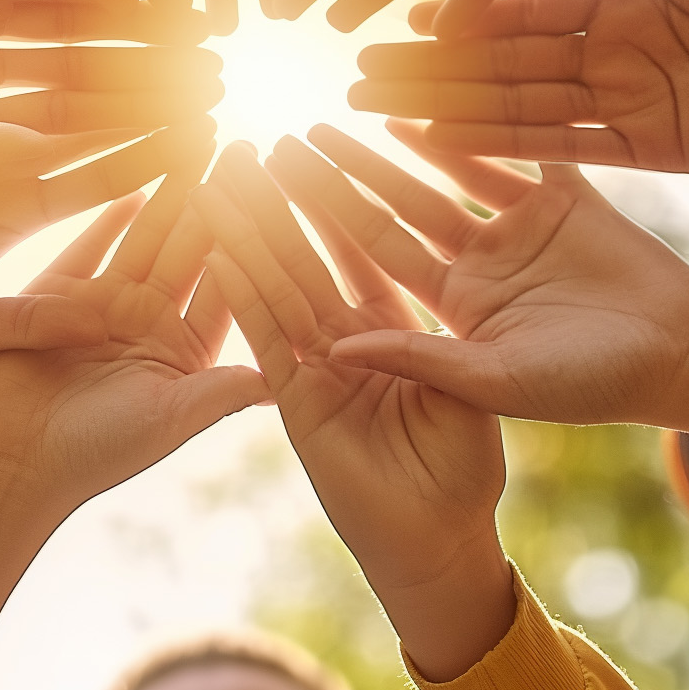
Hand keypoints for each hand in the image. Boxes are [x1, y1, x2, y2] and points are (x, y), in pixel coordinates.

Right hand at [0, 175, 267, 507]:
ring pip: (143, 238)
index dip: (252, 239)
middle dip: (216, 200)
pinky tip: (132, 181)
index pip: (227, 283)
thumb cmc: (93, 454)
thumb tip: (283, 378)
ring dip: (168, 195)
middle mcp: (149, 321)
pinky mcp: (55, 293)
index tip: (278, 191)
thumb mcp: (166, 422)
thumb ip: (219, 393)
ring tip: (194, 145)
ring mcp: (102, 303)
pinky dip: (108, 216)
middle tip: (244, 146)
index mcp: (185, 350)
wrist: (8, 461)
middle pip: (190, 250)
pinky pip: (87, 245)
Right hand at [193, 145, 513, 678]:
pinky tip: (222, 250)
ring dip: (248, 234)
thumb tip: (445, 272)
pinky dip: (245, 297)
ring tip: (220, 180)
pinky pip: (268, 341)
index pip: (360, 252)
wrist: (439, 544)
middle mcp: (345, 345)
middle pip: (307, 257)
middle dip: (281, 202)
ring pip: (278, 288)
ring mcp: (315, 372)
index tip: (319, 148)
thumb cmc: (462, 471)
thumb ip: (439, 334)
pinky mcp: (295, 404)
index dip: (339, 201)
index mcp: (390, 332)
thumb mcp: (469, 385)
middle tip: (251, 145)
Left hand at [257, 124, 688, 431]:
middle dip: (345, 174)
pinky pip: (521, 150)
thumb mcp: (497, 379)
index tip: (275, 191)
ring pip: (450, 170)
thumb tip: (332, 346)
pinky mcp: (569, 197)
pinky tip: (446, 94)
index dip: (325, 221)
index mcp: (454, 305)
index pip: (373, 252)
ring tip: (353, 103)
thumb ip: (418, 358)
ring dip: (403, 139)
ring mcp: (522, 226)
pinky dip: (488, 122)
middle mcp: (480, 261)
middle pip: (398, 206)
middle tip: (289, 135)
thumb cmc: (593, 385)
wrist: (687, 359)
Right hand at [348, 0, 688, 172]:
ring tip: (376, 107)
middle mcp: (610, 54)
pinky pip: (559, 147)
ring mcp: (623, 103)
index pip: (524, 3)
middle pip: (498, 60)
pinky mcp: (646, 146)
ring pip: (512, 104)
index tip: (405, 4)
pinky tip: (445, 140)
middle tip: (354, 65)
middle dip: (426, 66)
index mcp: (624, 0)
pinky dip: (502, 145)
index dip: (464, 6)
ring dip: (444, 107)